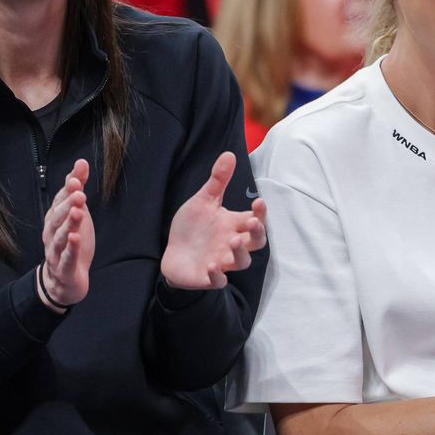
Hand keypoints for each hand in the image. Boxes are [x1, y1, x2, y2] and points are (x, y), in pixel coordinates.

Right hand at [40, 159, 94, 307]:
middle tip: (79, 193)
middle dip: (67, 204)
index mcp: (54, 219)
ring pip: (60, 236)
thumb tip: (81, 162)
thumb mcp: (76, 212)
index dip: (67, 190)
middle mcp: (52, 233)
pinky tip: (76, 238)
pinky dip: (71, 248)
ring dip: (69, 224)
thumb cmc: (71, 240)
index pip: (59, 201)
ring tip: (78, 212)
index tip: (76, 178)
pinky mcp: (64, 267)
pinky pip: (66, 257)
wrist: (65, 279)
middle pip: (57, 217)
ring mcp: (56, 251)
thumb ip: (77, 188)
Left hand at [160, 152, 266, 289]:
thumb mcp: (204, 201)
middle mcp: (232, 244)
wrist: (173, 253)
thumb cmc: (193, 228)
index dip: (261, 213)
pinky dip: (217, 276)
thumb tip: (229, 153)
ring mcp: (222, 262)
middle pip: (256, 243)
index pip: (255, 220)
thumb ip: (218, 181)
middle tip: (251, 223)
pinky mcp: (208, 277)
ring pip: (241, 262)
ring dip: (240, 253)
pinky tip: (212, 266)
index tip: (258, 201)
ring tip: (233, 242)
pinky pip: (218, 281)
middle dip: (257, 233)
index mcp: (233, 225)